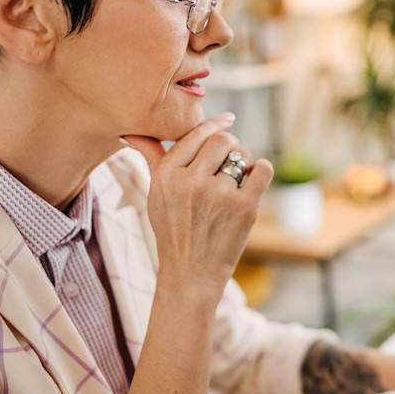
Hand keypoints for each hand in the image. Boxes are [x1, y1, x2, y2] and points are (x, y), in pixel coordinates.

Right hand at [121, 114, 272, 296]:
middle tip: (227, 163)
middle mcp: (190, 182)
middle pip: (221, 140)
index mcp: (167, 175)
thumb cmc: (172, 232)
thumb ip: (152, 159)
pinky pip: (262, 170)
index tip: (227, 120)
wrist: (190, 274)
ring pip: (242, 155)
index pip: (195, 134)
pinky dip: (261, 170)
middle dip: (229, 146)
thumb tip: (132, 133)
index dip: (215, 124)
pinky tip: (253, 179)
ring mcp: (218, 195)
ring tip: (233, 183)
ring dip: (242, 164)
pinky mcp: (244, 207)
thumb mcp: (155, 195)